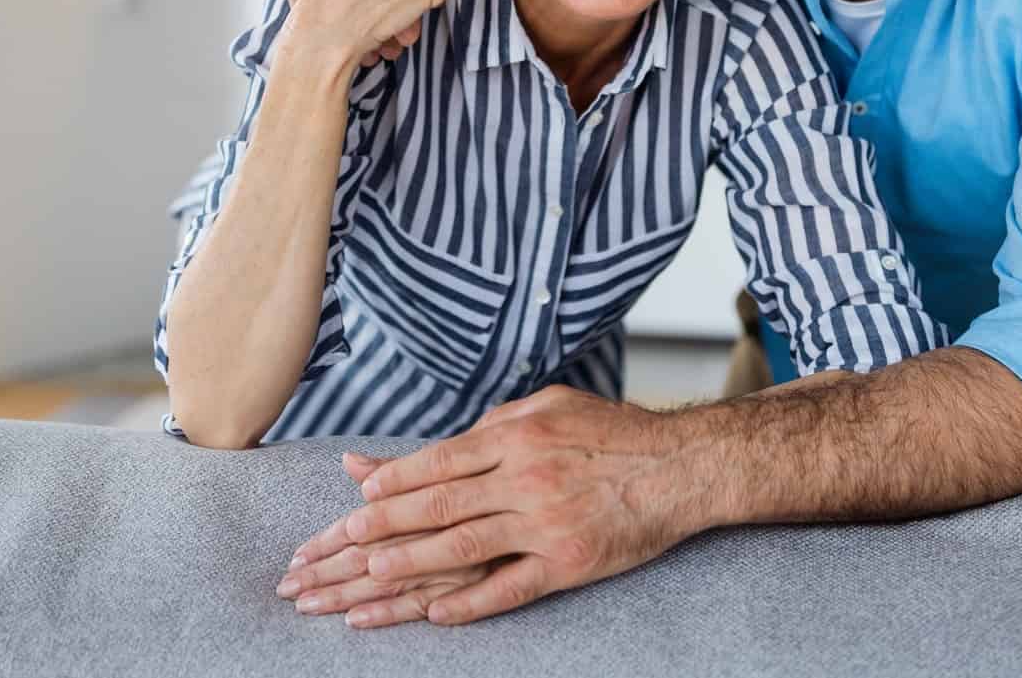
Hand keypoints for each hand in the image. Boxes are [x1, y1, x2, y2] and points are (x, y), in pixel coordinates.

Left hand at [275, 387, 706, 626]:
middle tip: (339, 542)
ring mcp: (546, 523)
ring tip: (366, 577)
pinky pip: (509, 587)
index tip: (355, 497)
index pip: (438, 460)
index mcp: (517, 435)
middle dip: (381, 525)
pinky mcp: (570, 562)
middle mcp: (525, 477)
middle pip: (438, 505)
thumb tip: (447, 438)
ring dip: (409, 564)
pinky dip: (469, 603)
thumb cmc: (614, 432)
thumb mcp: (553, 405)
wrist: (683, 466)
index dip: (393, 481)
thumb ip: (497, 421)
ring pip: (462, 547)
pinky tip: (434, 614)